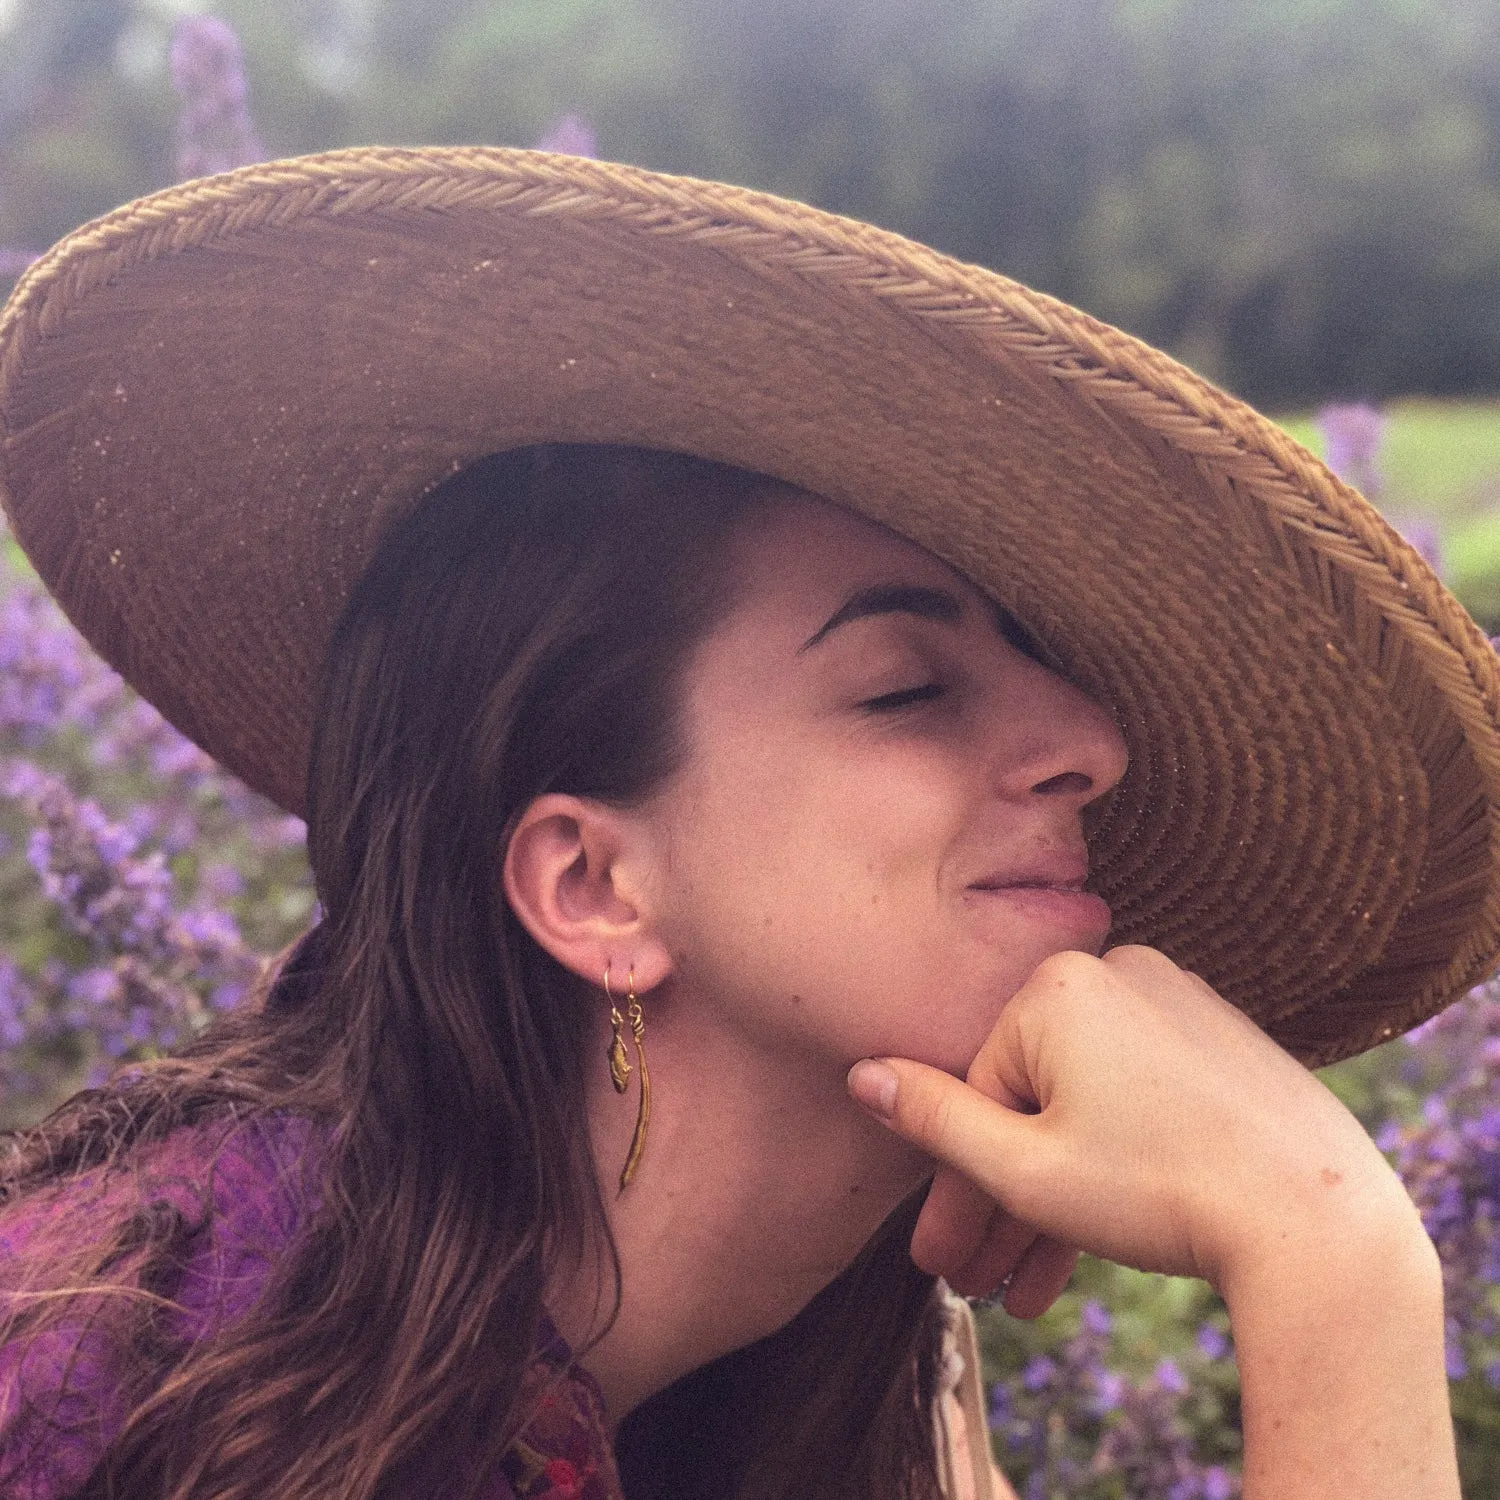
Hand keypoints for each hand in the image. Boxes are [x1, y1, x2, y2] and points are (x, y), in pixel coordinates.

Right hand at [847, 945, 1419, 1313]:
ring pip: (1082, 1107)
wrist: (1318, 1217)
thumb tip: (861, 1075)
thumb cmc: (1159, 1189)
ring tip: (1031, 1289)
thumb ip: (934, 1120)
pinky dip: (1107, 1161)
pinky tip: (1087, 1242)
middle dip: (1001, 1206)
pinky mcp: (1216, 1038)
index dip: (953, 1190)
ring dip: (1052, 1199)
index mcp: (1055, 985)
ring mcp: (1173, 1002)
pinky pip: (1135, 1098)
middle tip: (981, 1285)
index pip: (977, 1092)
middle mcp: (1114, 973)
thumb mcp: (1023, 1169)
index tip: (943, 1264)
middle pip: (1029, 1101)